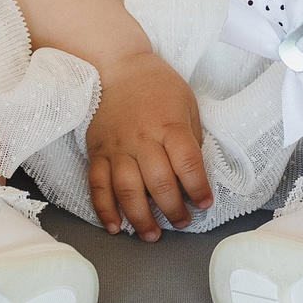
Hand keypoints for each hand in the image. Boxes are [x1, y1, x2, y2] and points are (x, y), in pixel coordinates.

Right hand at [84, 50, 212, 240]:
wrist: (119, 67)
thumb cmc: (159, 86)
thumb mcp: (187, 103)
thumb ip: (190, 138)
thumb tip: (194, 173)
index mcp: (169, 125)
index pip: (187, 162)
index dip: (198, 187)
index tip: (205, 203)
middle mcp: (142, 139)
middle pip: (158, 182)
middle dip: (173, 209)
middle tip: (182, 223)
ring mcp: (117, 147)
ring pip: (127, 189)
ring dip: (140, 218)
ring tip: (152, 236)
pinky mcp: (97, 152)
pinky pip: (98, 185)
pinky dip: (105, 209)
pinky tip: (116, 227)